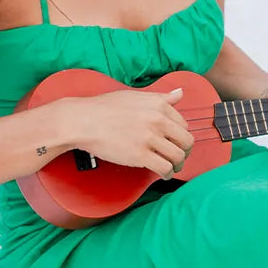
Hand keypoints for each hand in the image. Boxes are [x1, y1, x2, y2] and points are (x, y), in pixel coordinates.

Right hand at [62, 87, 192, 178]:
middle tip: (178, 157)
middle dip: (185, 152)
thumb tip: (180, 93)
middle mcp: (157, 120)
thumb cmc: (105, 108)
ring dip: (177, 165)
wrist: (82, 120)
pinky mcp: (140, 155)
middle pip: (186, 142)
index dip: (181, 137)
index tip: (176, 142)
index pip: (184, 125)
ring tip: (171, 167)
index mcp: (158, 105)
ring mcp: (149, 138)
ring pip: (178, 157)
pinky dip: (167, 174)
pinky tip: (163, 174)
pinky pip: (165, 168)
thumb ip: (161, 97)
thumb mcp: (136, 96)